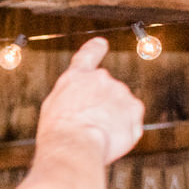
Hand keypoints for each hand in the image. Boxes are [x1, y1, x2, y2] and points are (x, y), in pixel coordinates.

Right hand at [35, 39, 144, 165]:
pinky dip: (124, 130)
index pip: (88, 56)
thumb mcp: (53, 108)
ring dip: (112, 119)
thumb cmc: (59, 131)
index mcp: (77, 77)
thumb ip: (71, 96)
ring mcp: (121, 93)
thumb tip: (82, 101)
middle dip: (101, 105)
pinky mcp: (135, 109)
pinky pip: (132, 121)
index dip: (95, 49)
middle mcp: (102, 79)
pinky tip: (109, 139)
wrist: (75, 145)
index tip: (100, 43)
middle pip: (105, 90)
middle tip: (87, 126)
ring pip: (120, 106)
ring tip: (96, 136)